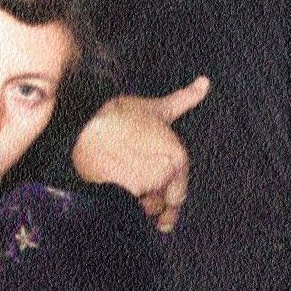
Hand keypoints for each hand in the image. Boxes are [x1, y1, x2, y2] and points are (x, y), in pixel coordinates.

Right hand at [72, 79, 209, 231]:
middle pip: (162, 204)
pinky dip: (120, 204)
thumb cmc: (119, 116)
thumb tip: (206, 81)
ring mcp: (147, 183)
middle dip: (148, 199)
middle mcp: (168, 173)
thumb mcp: (157, 108)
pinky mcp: (126, 191)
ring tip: (118, 175)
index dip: (165, 197)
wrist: (84, 124)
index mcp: (178, 158)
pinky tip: (111, 184)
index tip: (147, 191)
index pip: (178, 196)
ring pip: (145, 208)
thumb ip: (184, 100)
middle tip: (128, 176)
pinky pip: (127, 209)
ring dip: (134, 202)